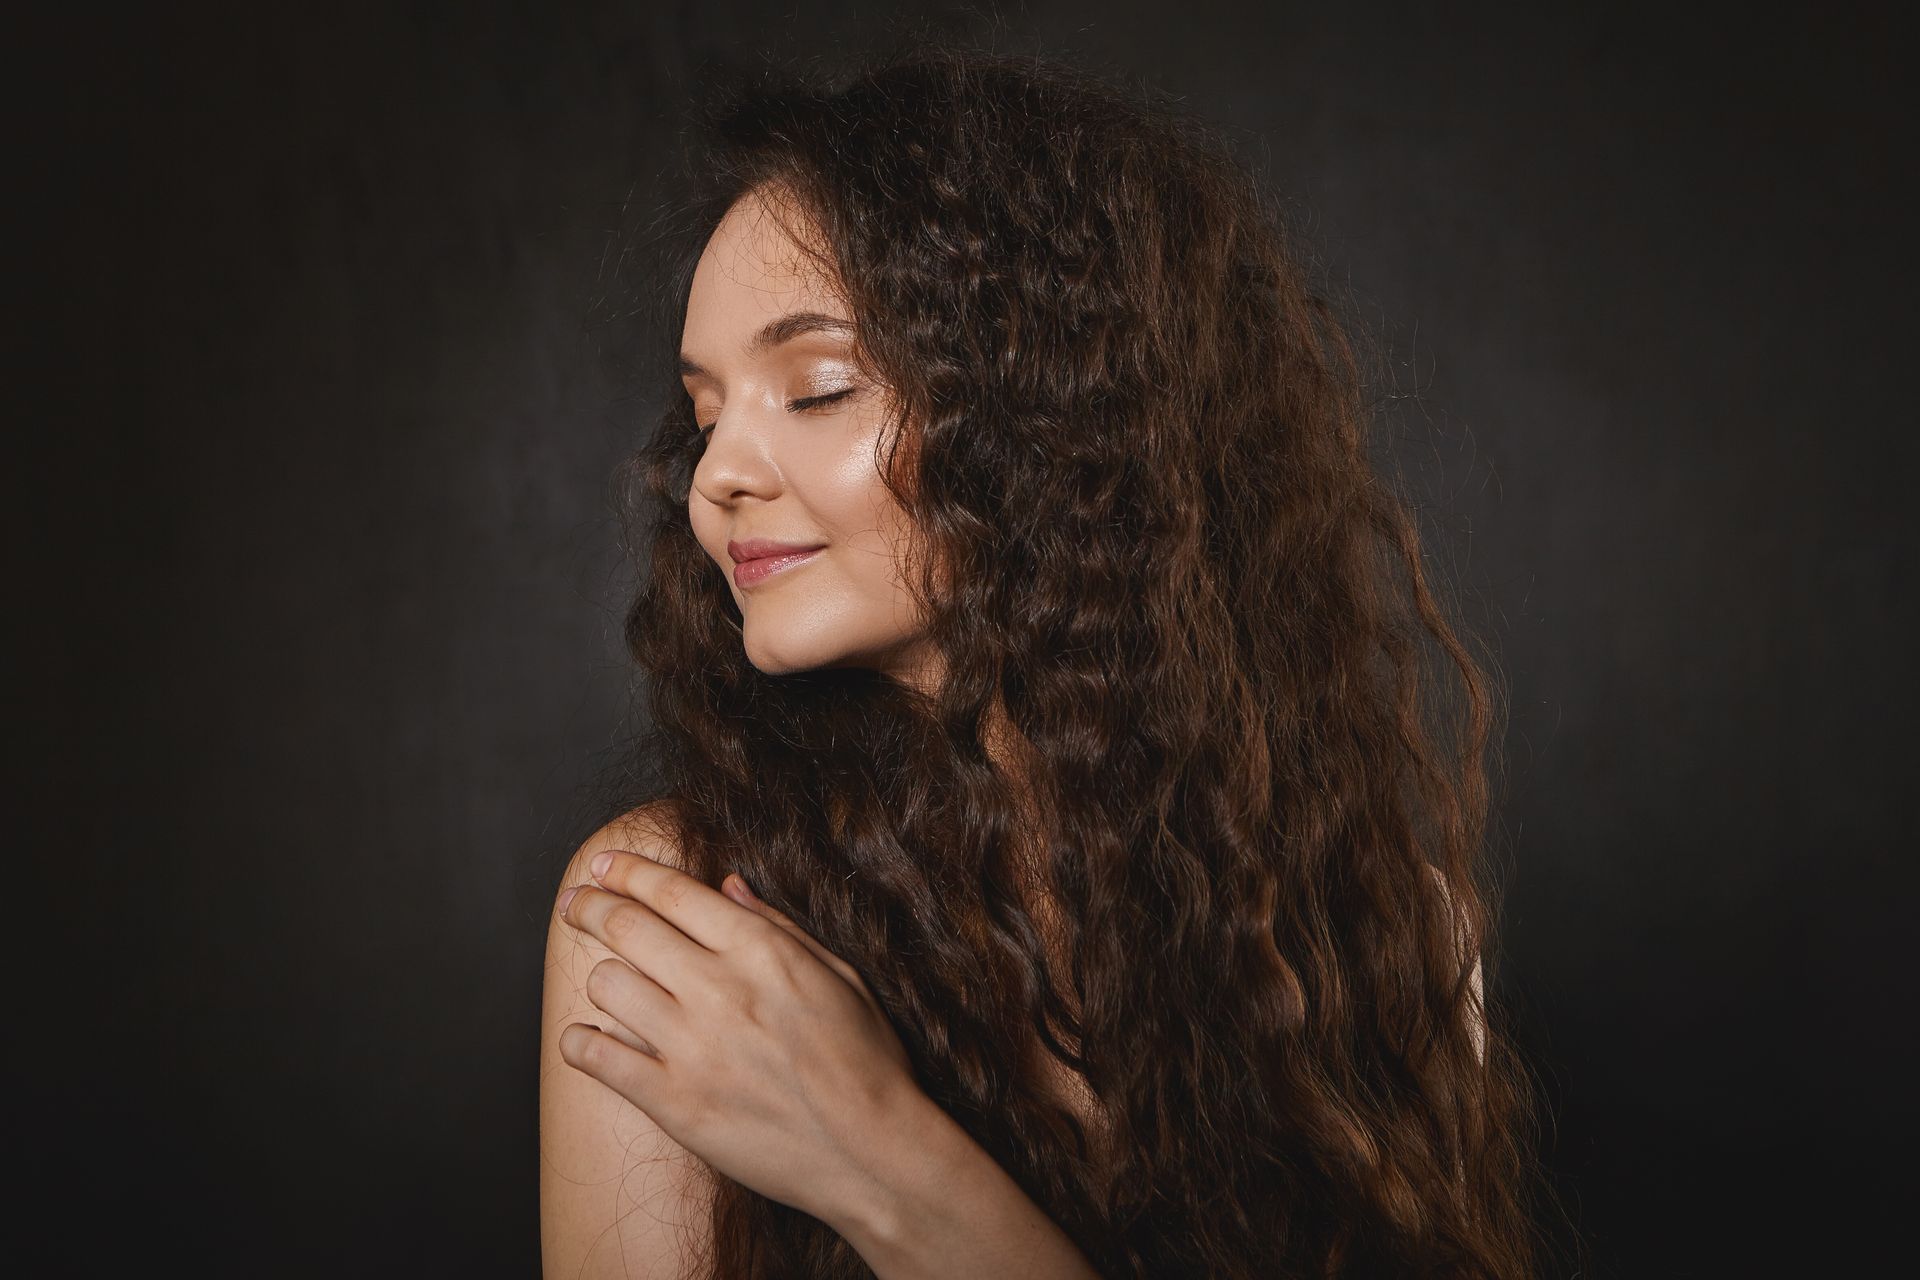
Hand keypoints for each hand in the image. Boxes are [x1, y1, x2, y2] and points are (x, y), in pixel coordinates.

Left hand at [555, 850, 918, 1227]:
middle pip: (626, 926)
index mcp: (760, 951)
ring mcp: (692, 1048)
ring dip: (599, 975)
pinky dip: (580, 1041)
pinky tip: (589, 1038)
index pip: (672, 891)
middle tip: (575, 903)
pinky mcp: (674, 1103)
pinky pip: (597, 1057)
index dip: (626, 869)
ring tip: (608, 981)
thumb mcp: (837, 974)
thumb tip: (727, 885)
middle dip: (590, 905)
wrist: (871, 1153)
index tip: (601, 863)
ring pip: (606, 984)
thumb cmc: (865, 1061)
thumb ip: (776, 926)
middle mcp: (719, 990)